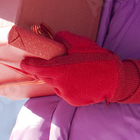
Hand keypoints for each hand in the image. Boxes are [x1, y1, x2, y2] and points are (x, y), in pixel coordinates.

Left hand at [20, 31, 139, 105]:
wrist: (116, 79)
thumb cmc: (99, 60)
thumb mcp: (82, 43)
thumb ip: (65, 39)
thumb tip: (55, 39)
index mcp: (60, 70)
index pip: (36, 68)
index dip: (28, 65)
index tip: (24, 62)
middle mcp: (60, 84)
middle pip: (45, 76)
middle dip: (45, 70)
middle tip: (51, 63)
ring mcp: (67, 94)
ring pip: (55, 85)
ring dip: (58, 78)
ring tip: (72, 71)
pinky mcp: (74, 101)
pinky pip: (65, 92)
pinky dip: (67, 86)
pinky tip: (78, 80)